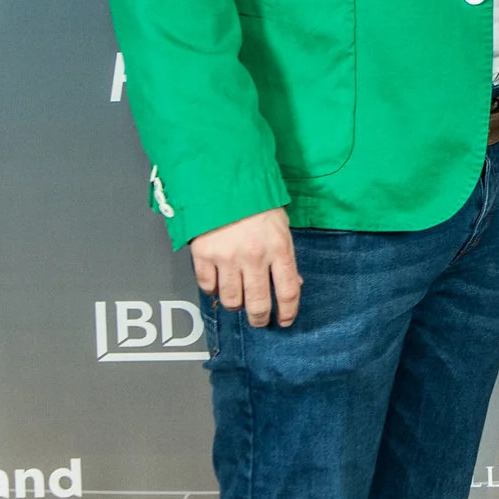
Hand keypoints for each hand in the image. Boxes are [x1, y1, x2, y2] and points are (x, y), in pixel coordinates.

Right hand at [190, 207, 299, 326]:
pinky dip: (213, 290)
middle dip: (260, 318)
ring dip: (236, 305)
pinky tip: (218, 284)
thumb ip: (285, 256)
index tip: (284, 320)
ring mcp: (228, 258)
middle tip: (259, 320)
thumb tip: (293, 282)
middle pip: (259, 303)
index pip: (288, 291)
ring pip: (232, 300)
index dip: (287, 311)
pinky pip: (208, 285)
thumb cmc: (256, 200)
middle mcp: (254, 257)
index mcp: (279, 248)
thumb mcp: (281, 225)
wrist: (223, 178)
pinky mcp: (204, 255)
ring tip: (237, 301)